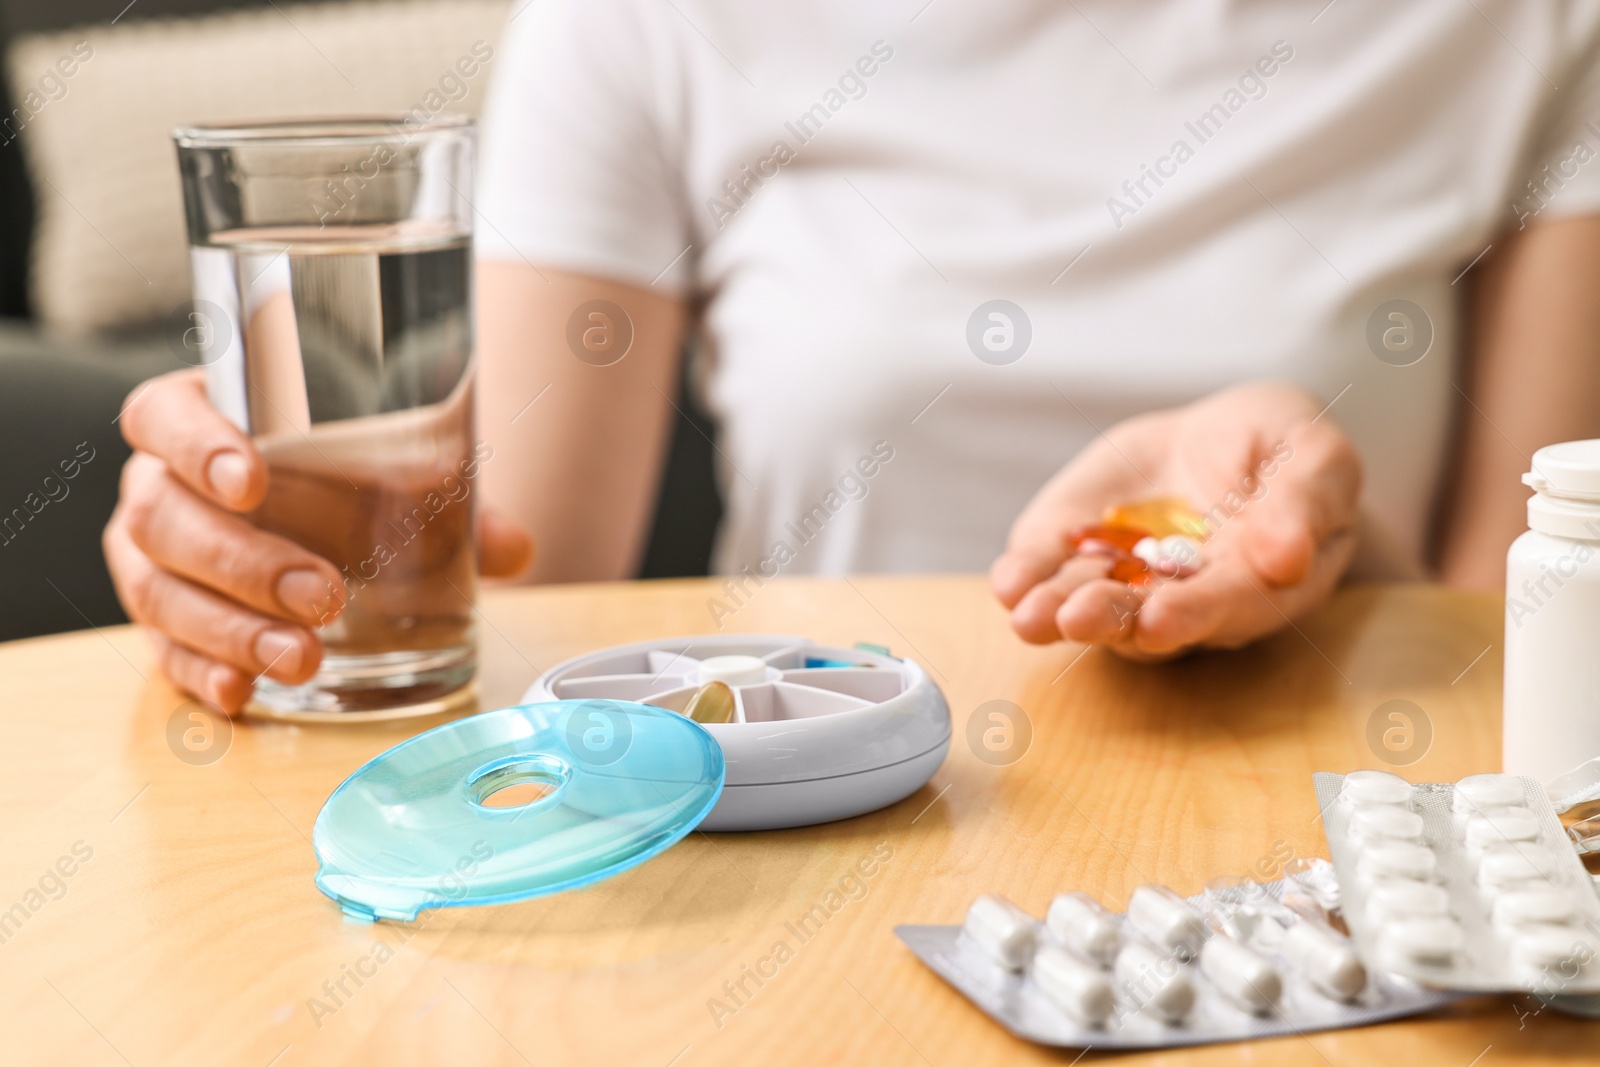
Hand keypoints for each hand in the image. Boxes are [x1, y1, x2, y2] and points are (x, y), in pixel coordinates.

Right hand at [104, 371, 533, 711]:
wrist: (302, 522)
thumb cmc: (337, 484)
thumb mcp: (386, 476)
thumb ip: (446, 502)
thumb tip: (514, 550)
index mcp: (199, 424)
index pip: (163, 416)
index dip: (195, 444)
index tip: (251, 479)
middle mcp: (158, 488)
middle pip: (165, 517)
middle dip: (244, 562)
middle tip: (322, 595)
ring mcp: (149, 561)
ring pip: (159, 592)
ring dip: (233, 630)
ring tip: (304, 657)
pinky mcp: (161, 624)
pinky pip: (164, 653)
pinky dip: (204, 675)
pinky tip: (244, 693)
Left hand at [990, 383, 1361, 658]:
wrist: (1222, 434)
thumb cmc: (1282, 448)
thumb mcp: (1315, 455)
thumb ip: (1307, 502)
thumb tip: (1287, 559)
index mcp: (1258, 585)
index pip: (1230, 607)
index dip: (1197, 615)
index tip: (1163, 622)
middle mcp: (1185, 599)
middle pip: (1151, 621)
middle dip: (1114, 621)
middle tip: (1078, 620)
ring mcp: (1126, 580)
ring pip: (1094, 607)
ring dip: (1059, 613)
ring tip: (1031, 616)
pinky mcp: (1077, 551)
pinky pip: (1050, 568)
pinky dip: (1028, 575)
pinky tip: (1010, 583)